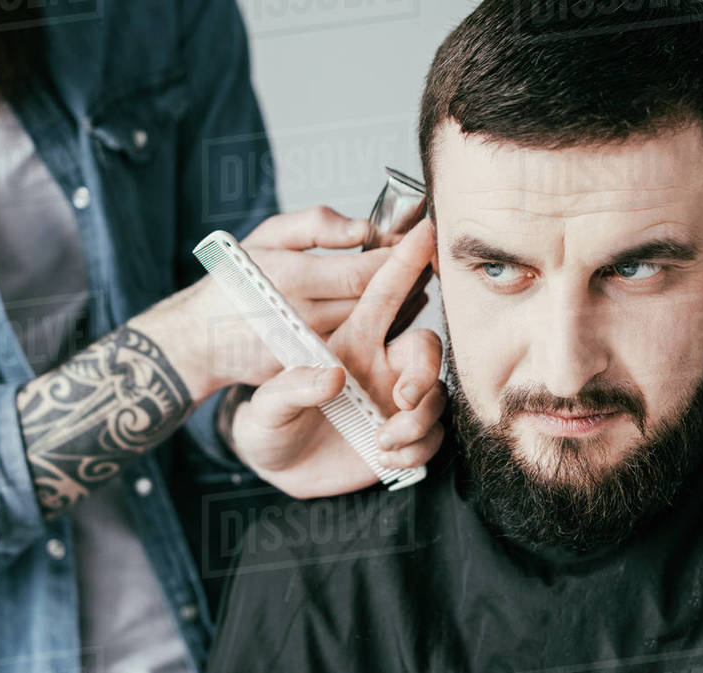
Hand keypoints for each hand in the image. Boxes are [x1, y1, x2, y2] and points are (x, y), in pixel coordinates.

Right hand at [147, 205, 422, 400]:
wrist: (199, 341)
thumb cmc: (235, 279)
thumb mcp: (266, 237)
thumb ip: (315, 224)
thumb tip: (365, 229)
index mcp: (291, 279)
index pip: (363, 274)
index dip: (398, 259)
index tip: (420, 242)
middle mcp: (301, 319)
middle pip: (375, 305)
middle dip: (408, 282)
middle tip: (429, 262)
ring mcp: (306, 352)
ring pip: (372, 331)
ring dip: (401, 309)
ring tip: (415, 285)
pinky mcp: (309, 374)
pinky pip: (361, 351)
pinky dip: (380, 335)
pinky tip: (391, 318)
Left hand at [228, 218, 445, 497]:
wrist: (271, 470)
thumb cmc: (265, 423)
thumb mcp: (265, 406)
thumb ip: (292, 386)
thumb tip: (334, 376)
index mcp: (350, 341)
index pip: (384, 292)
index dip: (405, 261)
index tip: (426, 231)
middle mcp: (378, 367)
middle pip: (426, 346)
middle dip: (424, 367)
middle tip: (403, 396)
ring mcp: (393, 404)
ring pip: (436, 395)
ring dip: (420, 419)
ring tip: (382, 441)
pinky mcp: (403, 441)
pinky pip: (432, 437)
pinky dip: (418, 450)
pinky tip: (386, 459)